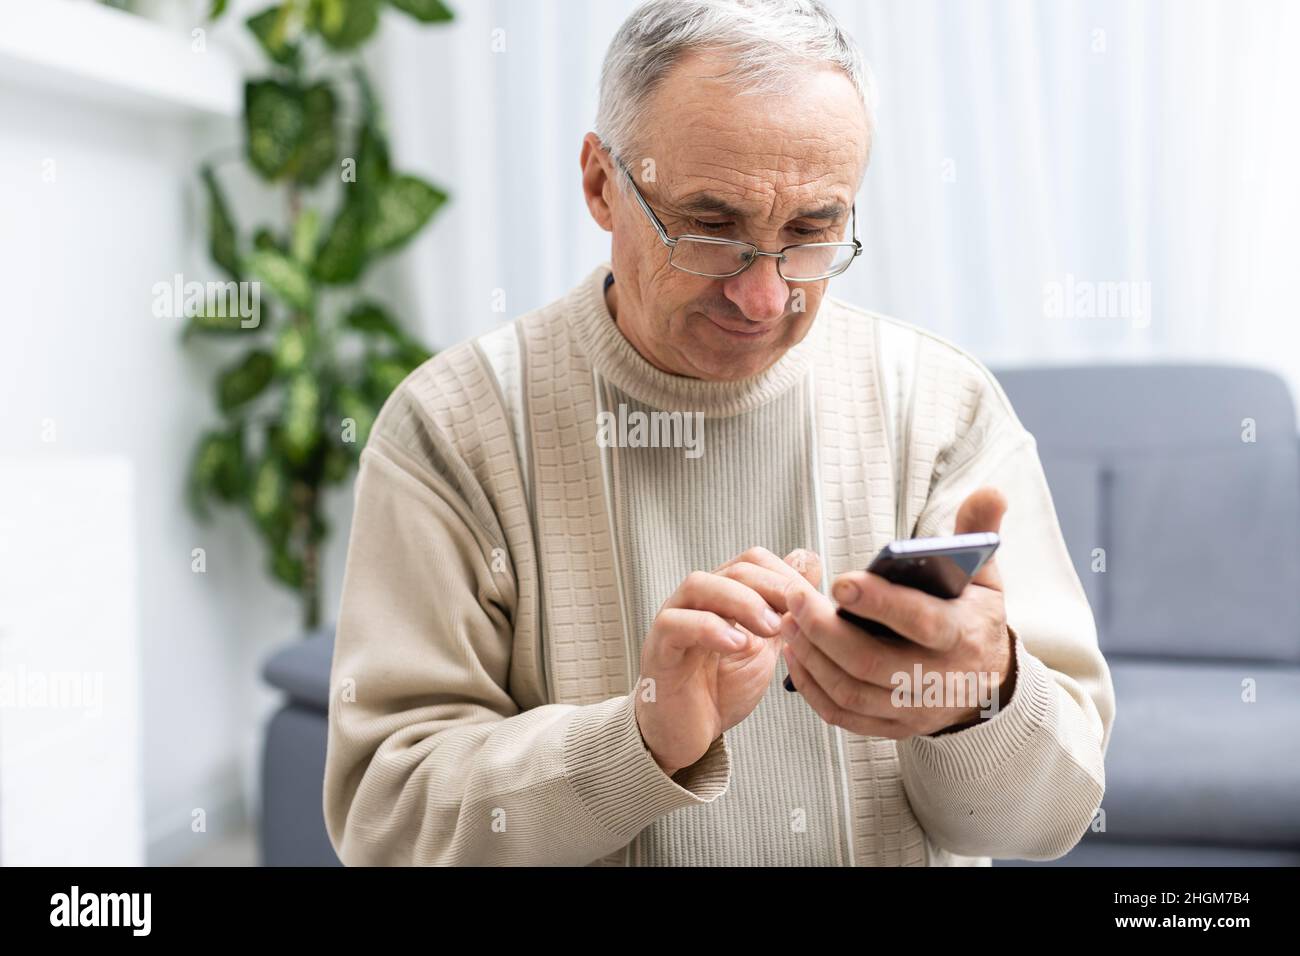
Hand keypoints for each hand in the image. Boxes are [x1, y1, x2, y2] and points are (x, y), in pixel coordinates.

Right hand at [636, 547, 821, 775]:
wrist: (688, 736)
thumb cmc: (721, 690)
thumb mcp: (766, 646)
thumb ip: (784, 607)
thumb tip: (810, 562)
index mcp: (723, 597)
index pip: (753, 562)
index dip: (786, 576)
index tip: (809, 603)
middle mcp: (696, 601)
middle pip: (734, 570)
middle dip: (773, 588)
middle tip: (795, 614)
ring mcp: (674, 620)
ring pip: (700, 585)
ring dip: (743, 601)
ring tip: (769, 629)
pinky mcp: (659, 648)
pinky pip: (676, 623)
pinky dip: (710, 628)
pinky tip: (737, 644)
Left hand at [780, 487, 1016, 737]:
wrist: (988, 683)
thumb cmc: (973, 617)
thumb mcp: (986, 575)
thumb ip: (977, 531)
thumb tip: (988, 492)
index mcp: (963, 635)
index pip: (920, 621)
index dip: (879, 603)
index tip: (840, 582)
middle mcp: (938, 678)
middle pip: (871, 662)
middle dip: (824, 630)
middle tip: (793, 598)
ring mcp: (915, 709)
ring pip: (851, 691)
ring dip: (811, 658)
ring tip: (786, 622)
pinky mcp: (893, 728)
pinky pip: (844, 716)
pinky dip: (813, 689)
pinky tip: (796, 657)